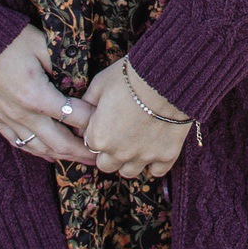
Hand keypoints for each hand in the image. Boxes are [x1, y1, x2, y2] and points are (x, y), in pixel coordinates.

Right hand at [0, 24, 97, 165]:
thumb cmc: (9, 39)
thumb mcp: (42, 45)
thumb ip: (63, 65)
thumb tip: (81, 80)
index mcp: (37, 95)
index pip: (73, 115)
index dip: (92, 121)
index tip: (108, 123)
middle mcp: (23, 114)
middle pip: (58, 142)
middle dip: (82, 151)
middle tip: (101, 156)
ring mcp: (8, 119)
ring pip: (39, 148)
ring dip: (62, 157)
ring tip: (80, 161)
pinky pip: (19, 143)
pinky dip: (37, 152)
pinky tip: (49, 156)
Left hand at [81, 58, 190, 179]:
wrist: (167, 77)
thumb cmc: (131, 76)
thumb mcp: (101, 82)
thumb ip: (88, 101)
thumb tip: (80, 109)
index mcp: (99, 137)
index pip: (90, 145)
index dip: (99, 132)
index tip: (107, 122)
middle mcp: (118, 153)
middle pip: (106, 164)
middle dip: (110, 151)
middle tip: (121, 132)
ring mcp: (143, 157)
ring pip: (129, 172)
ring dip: (129, 160)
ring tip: (137, 142)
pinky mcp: (166, 155)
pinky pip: (156, 171)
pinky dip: (155, 163)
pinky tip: (154, 148)